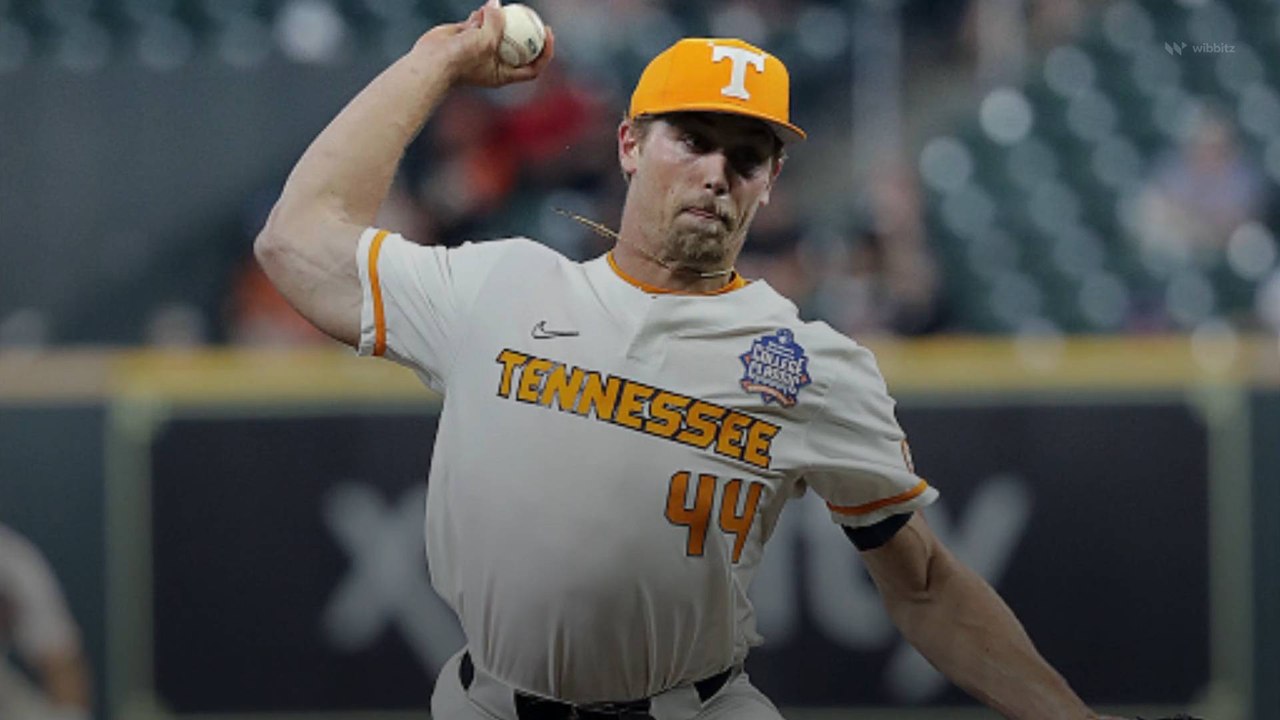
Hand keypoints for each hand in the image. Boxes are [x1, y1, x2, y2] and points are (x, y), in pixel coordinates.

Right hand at [414, 0, 554, 88]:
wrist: (432, 62)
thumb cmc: (462, 59)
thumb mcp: (486, 40)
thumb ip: (496, 22)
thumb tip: (496, 3)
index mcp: (503, 75)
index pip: (532, 67)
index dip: (545, 52)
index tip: (548, 34)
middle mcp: (494, 63)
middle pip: (517, 47)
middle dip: (525, 31)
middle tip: (532, 14)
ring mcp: (481, 50)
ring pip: (497, 31)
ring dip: (498, 19)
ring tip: (492, 11)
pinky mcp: (468, 38)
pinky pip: (481, 24)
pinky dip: (482, 16)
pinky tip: (479, 12)